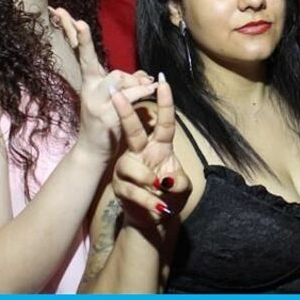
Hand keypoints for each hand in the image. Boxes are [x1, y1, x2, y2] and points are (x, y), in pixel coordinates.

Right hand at [50, 6, 155, 162]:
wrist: (94, 151)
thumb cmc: (105, 121)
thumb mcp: (118, 99)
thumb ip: (131, 83)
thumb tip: (148, 75)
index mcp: (91, 81)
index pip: (80, 51)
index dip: (72, 31)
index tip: (61, 12)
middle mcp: (90, 88)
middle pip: (86, 58)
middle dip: (80, 38)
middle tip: (72, 18)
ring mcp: (96, 102)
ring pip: (116, 77)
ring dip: (134, 81)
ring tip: (148, 85)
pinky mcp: (107, 116)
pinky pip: (128, 97)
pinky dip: (142, 91)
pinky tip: (153, 86)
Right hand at [106, 81, 184, 228]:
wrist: (153, 216)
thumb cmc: (169, 195)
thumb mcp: (182, 189)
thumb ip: (179, 182)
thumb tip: (165, 179)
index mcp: (160, 146)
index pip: (164, 123)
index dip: (165, 103)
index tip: (163, 82)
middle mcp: (141, 152)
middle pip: (133, 130)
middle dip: (126, 113)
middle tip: (117, 95)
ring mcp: (127, 167)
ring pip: (134, 169)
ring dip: (150, 184)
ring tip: (162, 197)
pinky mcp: (119, 185)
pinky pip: (133, 191)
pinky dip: (148, 201)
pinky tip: (158, 207)